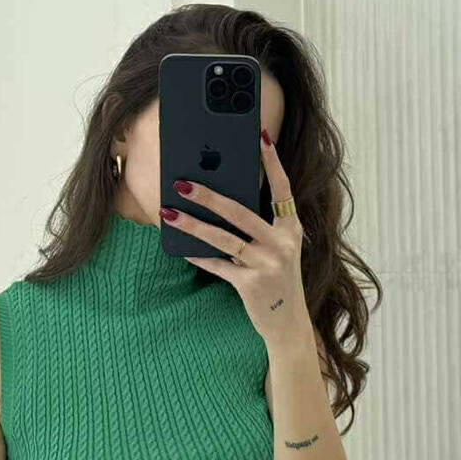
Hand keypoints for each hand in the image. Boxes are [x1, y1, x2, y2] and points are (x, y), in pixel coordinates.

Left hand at [164, 130, 309, 346]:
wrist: (288, 322)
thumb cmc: (277, 277)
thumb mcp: (277, 247)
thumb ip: (258, 225)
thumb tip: (220, 199)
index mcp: (292, 228)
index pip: (282, 188)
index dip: (272, 162)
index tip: (259, 137)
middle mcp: (283, 243)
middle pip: (241, 212)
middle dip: (208, 196)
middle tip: (182, 182)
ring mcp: (268, 264)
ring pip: (223, 239)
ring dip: (193, 224)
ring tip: (168, 212)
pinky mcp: (252, 284)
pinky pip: (218, 265)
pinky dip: (198, 255)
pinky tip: (179, 245)